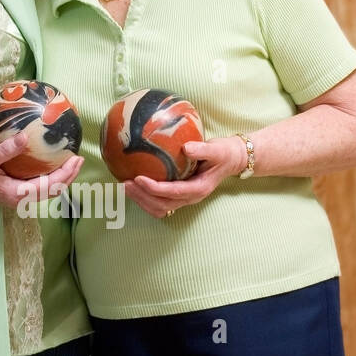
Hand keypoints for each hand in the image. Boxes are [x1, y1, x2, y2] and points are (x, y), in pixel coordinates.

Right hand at [0, 133, 83, 209]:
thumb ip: (6, 150)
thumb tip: (26, 138)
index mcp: (16, 194)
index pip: (49, 186)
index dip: (66, 174)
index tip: (76, 159)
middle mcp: (19, 198)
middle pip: (52, 191)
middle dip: (68, 177)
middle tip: (79, 159)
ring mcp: (17, 196)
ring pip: (46, 190)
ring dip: (60, 178)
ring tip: (70, 162)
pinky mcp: (14, 190)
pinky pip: (37, 186)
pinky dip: (49, 176)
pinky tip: (52, 164)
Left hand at [124, 137, 244, 218]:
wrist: (230, 160)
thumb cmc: (223, 153)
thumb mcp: (217, 149)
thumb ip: (203, 150)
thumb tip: (186, 147)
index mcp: (198, 189)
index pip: (173, 192)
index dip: (154, 188)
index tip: (139, 178)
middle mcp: (190, 198)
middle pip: (162, 205)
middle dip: (142, 197)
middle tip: (125, 183)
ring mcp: (184, 199)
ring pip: (159, 208)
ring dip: (141, 200)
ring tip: (126, 186)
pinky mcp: (178, 196)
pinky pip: (159, 203)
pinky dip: (145, 198)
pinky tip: (134, 186)